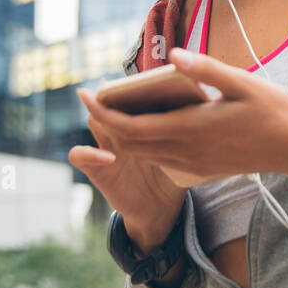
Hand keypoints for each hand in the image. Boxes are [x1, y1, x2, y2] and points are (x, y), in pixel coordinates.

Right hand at [69, 89, 184, 247]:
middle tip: (113, 85)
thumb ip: (185, 128)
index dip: (135, 84)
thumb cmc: (175, 174)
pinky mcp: (96, 169)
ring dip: (98, 114)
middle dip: (112, 93)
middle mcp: (121, 131)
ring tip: (104, 111)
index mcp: (141, 122)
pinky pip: (80, 156)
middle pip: (111, 102)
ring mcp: (105, 147)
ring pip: (94, 121)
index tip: (142, 78)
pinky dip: (89, 153)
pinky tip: (108, 157)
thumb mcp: (183, 150)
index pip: (133, 95)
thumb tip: (208, 100)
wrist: (162, 210)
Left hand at [84, 48, 287, 184]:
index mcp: (192, 128)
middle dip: (105, 124)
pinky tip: (148, 124)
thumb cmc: (274, 110)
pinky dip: (144, 144)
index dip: (101, 113)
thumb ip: (204, 69)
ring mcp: (194, 164)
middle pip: (129, 145)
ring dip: (122, 135)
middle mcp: (187, 151)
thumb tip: (172, 55)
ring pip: (143, 154)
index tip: (83, 94)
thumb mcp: (242, 82)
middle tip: (93, 99)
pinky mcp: (202, 169)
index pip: (131, 127)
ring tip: (113, 108)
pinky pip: (161, 160)